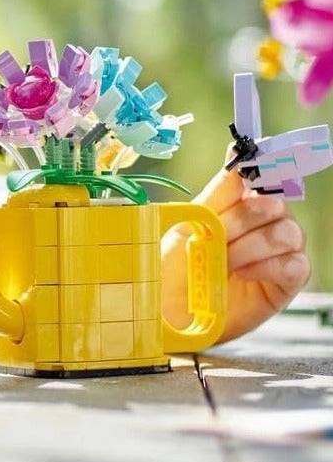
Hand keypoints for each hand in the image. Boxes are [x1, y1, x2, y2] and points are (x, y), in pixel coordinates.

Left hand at [161, 164, 310, 344]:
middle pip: (275, 205)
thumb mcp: (191, 224)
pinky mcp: (284, 283)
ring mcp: (277, 254)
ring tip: (225, 261)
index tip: (250, 159)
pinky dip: (267, 266)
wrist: (167, 311)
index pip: (263, 176)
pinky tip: (242, 274)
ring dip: (252, 245)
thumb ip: (218, 192)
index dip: (263, 165)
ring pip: (288, 232)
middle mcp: (264, 226)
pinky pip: (295, 265)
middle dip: (243, 219)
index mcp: (241, 206)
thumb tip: (235, 150)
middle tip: (217, 236)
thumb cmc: (174, 268)